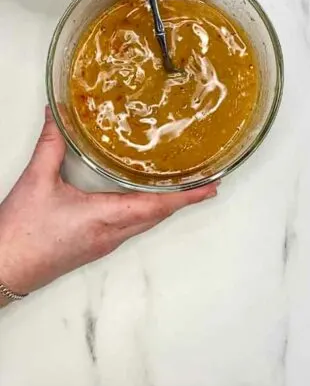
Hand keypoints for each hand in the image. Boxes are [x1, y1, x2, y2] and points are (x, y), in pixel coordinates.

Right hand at [0, 108, 217, 304]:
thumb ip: (51, 146)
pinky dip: (145, 213)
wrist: (2, 270)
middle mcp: (112, 233)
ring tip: (183, 190)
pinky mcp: (93, 248)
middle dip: (184, 199)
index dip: (188, 196)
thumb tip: (55, 116)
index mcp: (106, 216)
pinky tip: (142, 203)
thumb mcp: (37, 182)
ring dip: (165, 206)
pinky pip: (129, 228)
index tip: (212, 187)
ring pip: (144, 222)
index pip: (159, 204)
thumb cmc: (20, 234)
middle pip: (158, 214)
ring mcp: (104, 243)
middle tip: (207, 183)